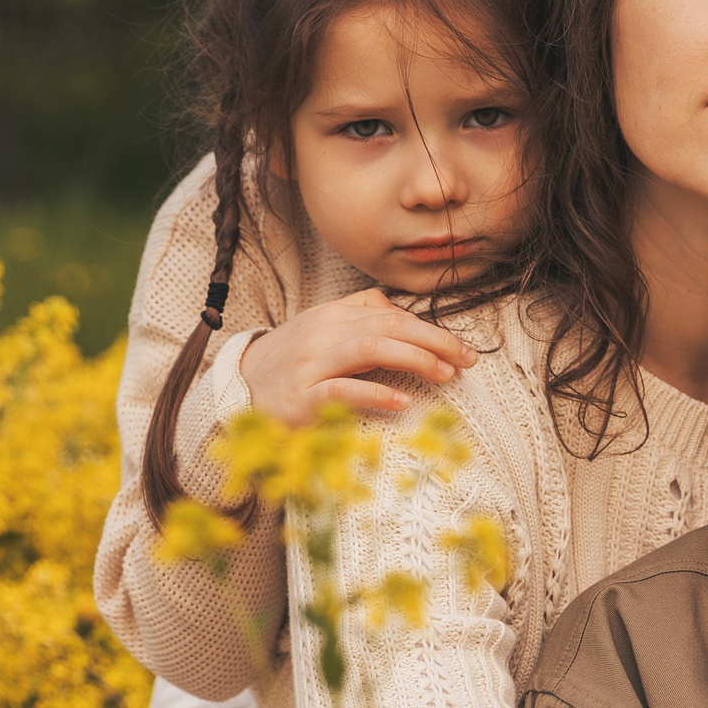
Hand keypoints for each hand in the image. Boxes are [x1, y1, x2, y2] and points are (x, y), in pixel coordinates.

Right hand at [239, 287, 478, 426]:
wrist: (240, 389)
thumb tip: (395, 306)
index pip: (392, 316)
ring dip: (414, 360)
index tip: (463, 350)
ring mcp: (312, 365)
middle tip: (467, 360)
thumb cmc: (290, 361)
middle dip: (434, 342)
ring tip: (445, 374)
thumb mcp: (321, 328)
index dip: (432, 331)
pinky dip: (375, 394)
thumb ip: (356, 312)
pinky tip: (402, 401)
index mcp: (333, 316)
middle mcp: (324, 334)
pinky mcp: (301, 398)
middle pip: (389, 327)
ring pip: (370, 349)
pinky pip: (341, 391)